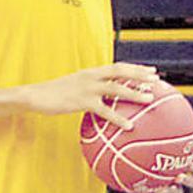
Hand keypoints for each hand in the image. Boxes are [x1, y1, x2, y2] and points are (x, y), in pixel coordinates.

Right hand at [24, 62, 157, 129]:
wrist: (36, 95)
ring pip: (116, 87)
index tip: (152, 71)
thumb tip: (104, 100)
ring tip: (150, 99)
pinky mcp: (81, 101)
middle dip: (140, 74)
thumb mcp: (74, 87)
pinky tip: (129, 126)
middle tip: (156, 79)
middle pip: (121, 71)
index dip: (136, 68)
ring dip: (134, 92)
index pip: (118, 66)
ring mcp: (87, 87)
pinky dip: (118, 118)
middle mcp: (92, 75)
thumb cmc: (55, 94)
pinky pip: (104, 110)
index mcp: (92, 72)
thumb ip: (90, 89)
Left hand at [136, 118, 192, 192]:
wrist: (147, 149)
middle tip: (179, 175)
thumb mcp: (175, 130)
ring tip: (164, 186)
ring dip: (172, 191)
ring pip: (176, 192)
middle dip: (188, 181)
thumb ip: (187, 126)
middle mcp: (185, 176)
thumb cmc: (167, 136)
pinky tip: (141, 190)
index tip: (191, 162)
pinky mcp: (156, 191)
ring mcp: (171, 185)